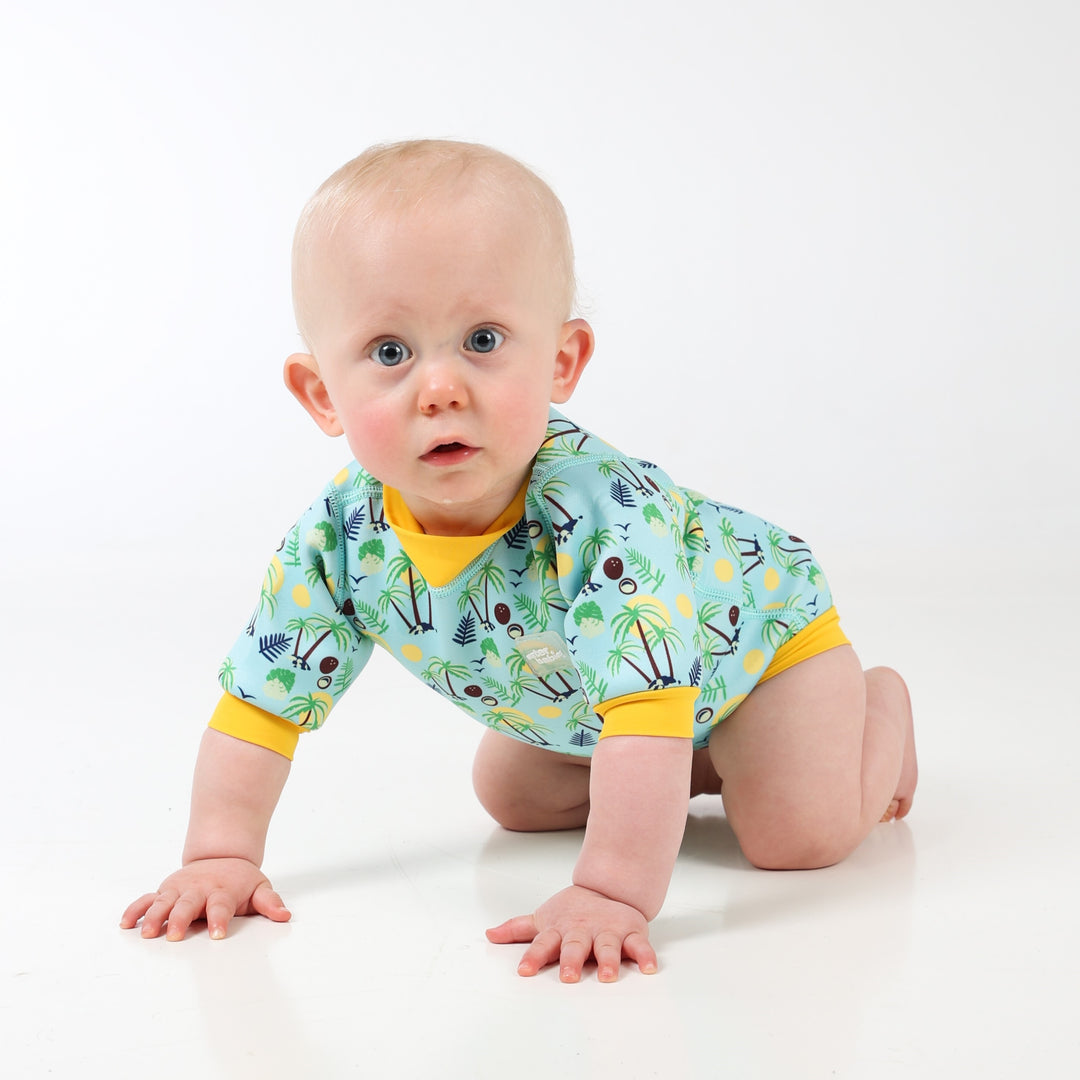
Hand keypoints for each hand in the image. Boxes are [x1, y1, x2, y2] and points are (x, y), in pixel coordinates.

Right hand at [120, 857, 290, 940]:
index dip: (219, 919)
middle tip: (174, 936)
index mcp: (222, 891)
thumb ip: (270, 902)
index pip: (221, 906)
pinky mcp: (165, 891)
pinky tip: (126, 924)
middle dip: (181, 920)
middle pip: (188, 905)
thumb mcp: (259, 888)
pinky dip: (135, 910)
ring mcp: (179, 890)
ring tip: (147, 933)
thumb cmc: (239, 880)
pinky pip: (147, 899)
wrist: (221, 855)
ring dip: (155, 916)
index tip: (218, 934)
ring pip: (164, 902)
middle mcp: (198, 890)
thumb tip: (284, 915)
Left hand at [486, 885, 656, 982]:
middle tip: (568, 976)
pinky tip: (649, 969)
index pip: (543, 944)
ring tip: (607, 976)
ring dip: (608, 961)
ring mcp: (607, 931)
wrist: (608, 886)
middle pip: (575, 946)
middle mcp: (583, 931)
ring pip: (607, 946)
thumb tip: (489, 935)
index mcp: (560, 930)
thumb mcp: (544, 918)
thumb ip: (518, 929)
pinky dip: (646, 956)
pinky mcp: (631, 932)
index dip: (533, 957)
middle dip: (571, 960)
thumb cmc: (572, 911)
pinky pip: (640, 945)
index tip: (524, 971)